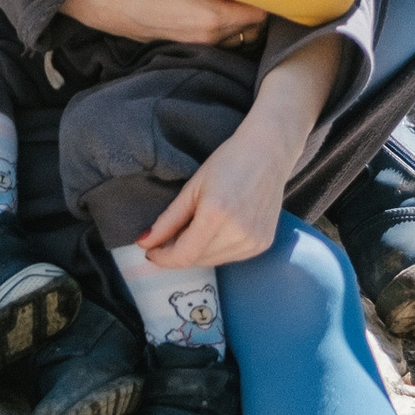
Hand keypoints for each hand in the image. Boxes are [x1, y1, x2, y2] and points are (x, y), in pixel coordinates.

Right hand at [66, 0, 265, 47]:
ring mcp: (199, 43)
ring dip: (241, 21)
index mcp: (212, 17)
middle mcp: (210, 35)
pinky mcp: (188, 44)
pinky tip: (216, 7)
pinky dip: (226, 27)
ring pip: (236, 37)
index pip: (257, 15)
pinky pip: (220, 39)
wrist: (110, 6)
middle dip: (255, 11)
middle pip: (251, 29)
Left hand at [142, 104, 312, 267]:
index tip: (150, 251)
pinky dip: (217, 249)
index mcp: (216, 214)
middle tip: (170, 235)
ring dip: (197, 252)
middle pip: (197, 260)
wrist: (269, 152)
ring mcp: (254, 241)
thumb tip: (144, 243)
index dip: (163, 258)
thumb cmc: (229, 162)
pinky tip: (218, 229)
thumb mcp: (192, 187)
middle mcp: (238, 233)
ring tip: (196, 227)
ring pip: (213, 261)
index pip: (184, 255)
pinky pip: (230, 257)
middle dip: (178, 252)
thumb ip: (168, 220)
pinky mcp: (263, 244)